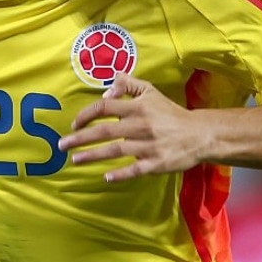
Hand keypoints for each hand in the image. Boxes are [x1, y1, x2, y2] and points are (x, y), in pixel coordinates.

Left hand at [58, 73, 209, 181]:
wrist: (199, 134)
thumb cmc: (170, 113)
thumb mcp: (151, 91)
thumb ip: (128, 85)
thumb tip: (106, 90)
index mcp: (138, 107)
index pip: (105, 108)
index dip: (86, 115)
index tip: (74, 123)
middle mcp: (141, 125)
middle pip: (104, 132)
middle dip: (80, 138)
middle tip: (62, 145)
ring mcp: (148, 146)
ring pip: (115, 151)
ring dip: (93, 156)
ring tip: (75, 160)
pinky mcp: (156, 163)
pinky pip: (135, 169)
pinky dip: (120, 174)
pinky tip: (106, 177)